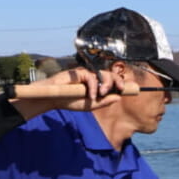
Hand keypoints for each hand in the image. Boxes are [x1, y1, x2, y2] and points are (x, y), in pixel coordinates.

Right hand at [9, 68, 125, 119]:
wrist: (54, 100)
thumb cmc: (70, 102)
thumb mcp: (90, 105)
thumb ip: (104, 102)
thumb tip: (118, 97)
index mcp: (97, 86)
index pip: (111, 81)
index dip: (120, 82)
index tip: (124, 89)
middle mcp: (93, 78)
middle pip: (110, 75)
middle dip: (117, 81)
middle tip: (119, 89)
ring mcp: (86, 75)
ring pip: (103, 74)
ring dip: (106, 84)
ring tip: (102, 93)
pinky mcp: (78, 73)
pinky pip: (91, 77)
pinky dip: (93, 87)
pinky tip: (91, 95)